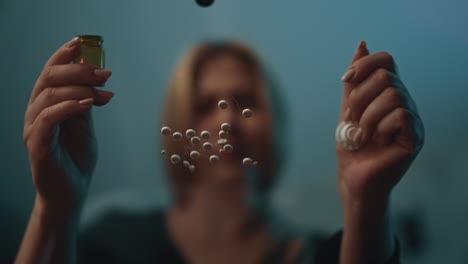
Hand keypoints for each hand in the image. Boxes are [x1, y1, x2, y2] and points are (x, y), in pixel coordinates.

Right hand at [23, 37, 113, 216]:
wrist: (71, 192)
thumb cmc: (76, 159)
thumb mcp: (85, 127)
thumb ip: (85, 104)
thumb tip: (95, 80)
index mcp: (46, 106)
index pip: (50, 73)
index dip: (63, 56)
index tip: (82, 43)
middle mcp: (36, 113)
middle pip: (48, 79)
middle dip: (77, 70)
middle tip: (105, 73)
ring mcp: (34, 129)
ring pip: (48, 96)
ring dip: (78, 89)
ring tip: (102, 91)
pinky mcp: (37, 146)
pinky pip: (48, 120)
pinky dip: (68, 107)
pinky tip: (88, 104)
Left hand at [336, 41, 424, 204]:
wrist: (353, 178)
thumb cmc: (351, 145)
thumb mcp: (348, 108)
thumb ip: (355, 81)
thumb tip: (362, 45)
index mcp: (388, 94)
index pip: (387, 61)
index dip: (365, 64)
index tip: (345, 79)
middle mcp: (404, 103)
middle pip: (387, 76)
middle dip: (360, 97)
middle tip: (353, 119)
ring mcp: (413, 119)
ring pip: (393, 95)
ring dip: (367, 115)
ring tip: (363, 134)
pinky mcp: (416, 136)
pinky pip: (400, 115)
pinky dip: (380, 127)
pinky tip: (377, 140)